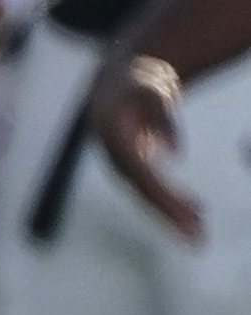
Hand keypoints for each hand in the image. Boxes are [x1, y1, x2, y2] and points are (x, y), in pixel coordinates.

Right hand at [93, 50, 203, 237]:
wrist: (115, 77)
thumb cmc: (136, 81)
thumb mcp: (152, 90)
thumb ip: (162, 116)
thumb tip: (175, 154)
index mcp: (114, 139)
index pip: (142, 177)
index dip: (165, 198)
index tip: (190, 214)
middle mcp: (114, 157)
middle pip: (143, 193)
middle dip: (170, 215)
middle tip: (197, 237)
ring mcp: (120, 163)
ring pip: (146, 195)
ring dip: (172, 214)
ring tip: (200, 230)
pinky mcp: (131, 166)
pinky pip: (150, 189)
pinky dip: (171, 203)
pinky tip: (195, 212)